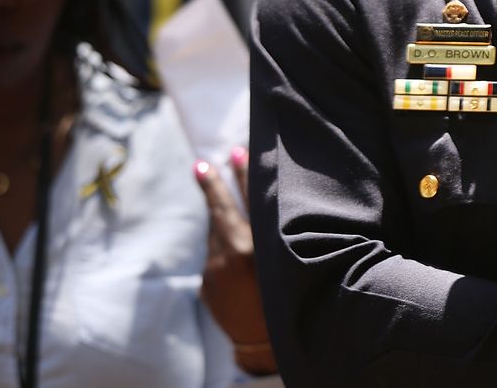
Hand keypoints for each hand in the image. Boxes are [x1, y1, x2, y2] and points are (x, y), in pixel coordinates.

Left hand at [195, 148, 276, 375]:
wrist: (265, 346)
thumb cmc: (292, 300)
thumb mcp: (289, 262)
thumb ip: (276, 236)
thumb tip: (267, 210)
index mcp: (253, 246)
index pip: (245, 199)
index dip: (241, 173)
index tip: (232, 151)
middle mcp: (229, 254)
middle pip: (221, 211)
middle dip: (215, 185)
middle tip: (204, 163)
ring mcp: (213, 270)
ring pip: (217, 235)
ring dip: (221, 219)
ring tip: (223, 200)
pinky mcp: (206, 285)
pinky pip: (216, 258)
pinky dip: (224, 249)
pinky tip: (237, 255)